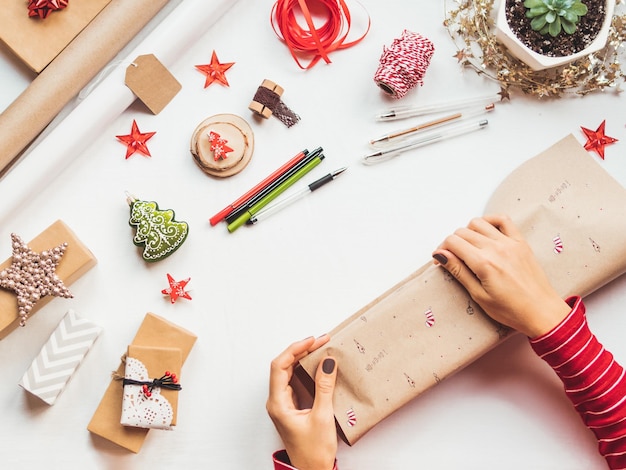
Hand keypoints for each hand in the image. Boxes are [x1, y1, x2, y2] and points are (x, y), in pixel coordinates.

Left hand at [267, 335, 337, 469]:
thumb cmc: (313, 452)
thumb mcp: (322, 416)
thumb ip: (324, 387)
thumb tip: (327, 362)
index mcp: (278, 403)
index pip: (279, 366)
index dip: (295, 349)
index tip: (312, 340)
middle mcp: (277, 402)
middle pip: (283, 366)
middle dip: (300, 350)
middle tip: (320, 340)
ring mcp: (283, 404)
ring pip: (288, 372)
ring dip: (302, 358)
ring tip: (319, 347)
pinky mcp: (291, 407)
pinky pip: (294, 381)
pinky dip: (304, 369)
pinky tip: (317, 365)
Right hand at [432, 214, 570, 337]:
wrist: (542, 312)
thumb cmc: (511, 310)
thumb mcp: (479, 296)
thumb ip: (459, 271)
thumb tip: (440, 255)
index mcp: (484, 263)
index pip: (453, 242)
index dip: (442, 250)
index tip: (441, 260)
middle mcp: (496, 248)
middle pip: (463, 232)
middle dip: (452, 243)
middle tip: (452, 258)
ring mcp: (510, 243)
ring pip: (478, 223)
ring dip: (468, 232)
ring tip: (468, 247)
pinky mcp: (521, 242)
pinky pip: (502, 220)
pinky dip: (490, 220)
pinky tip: (485, 232)